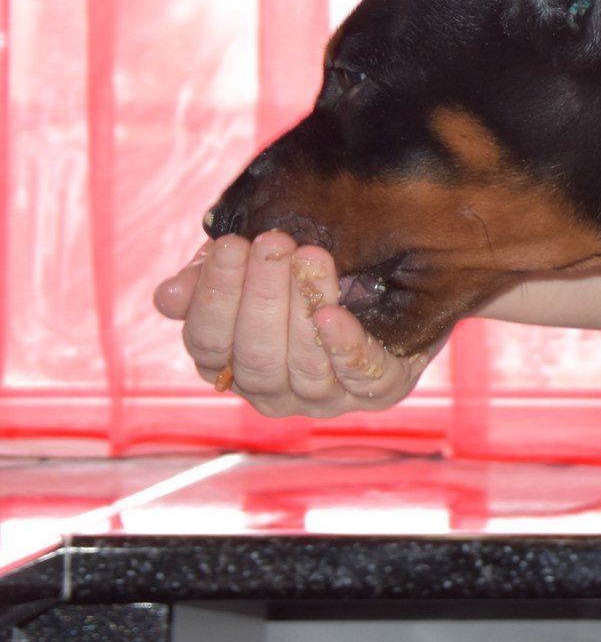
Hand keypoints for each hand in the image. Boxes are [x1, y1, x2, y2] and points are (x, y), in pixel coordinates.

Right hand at [153, 232, 435, 417]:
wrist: (392, 280)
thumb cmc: (305, 274)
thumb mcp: (254, 267)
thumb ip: (211, 281)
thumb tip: (167, 298)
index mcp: (229, 365)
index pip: (207, 343)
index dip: (215, 296)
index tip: (230, 245)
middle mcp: (271, 392)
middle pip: (254, 357)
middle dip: (262, 295)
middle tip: (274, 242)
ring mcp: (324, 399)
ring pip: (303, 367)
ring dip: (303, 308)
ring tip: (311, 257)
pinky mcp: (377, 392)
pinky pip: (358, 375)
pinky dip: (343, 346)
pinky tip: (333, 314)